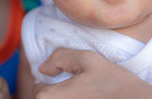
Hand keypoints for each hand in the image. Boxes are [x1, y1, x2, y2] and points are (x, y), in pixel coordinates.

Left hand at [34, 48, 151, 98]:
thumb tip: (43, 67)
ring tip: (86, 94)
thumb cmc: (114, 83)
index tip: (68, 79)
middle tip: (79, 88)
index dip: (51, 80)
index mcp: (51, 98)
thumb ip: (60, 57)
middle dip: (57, 92)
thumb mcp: (87, 59)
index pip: (37, 89)